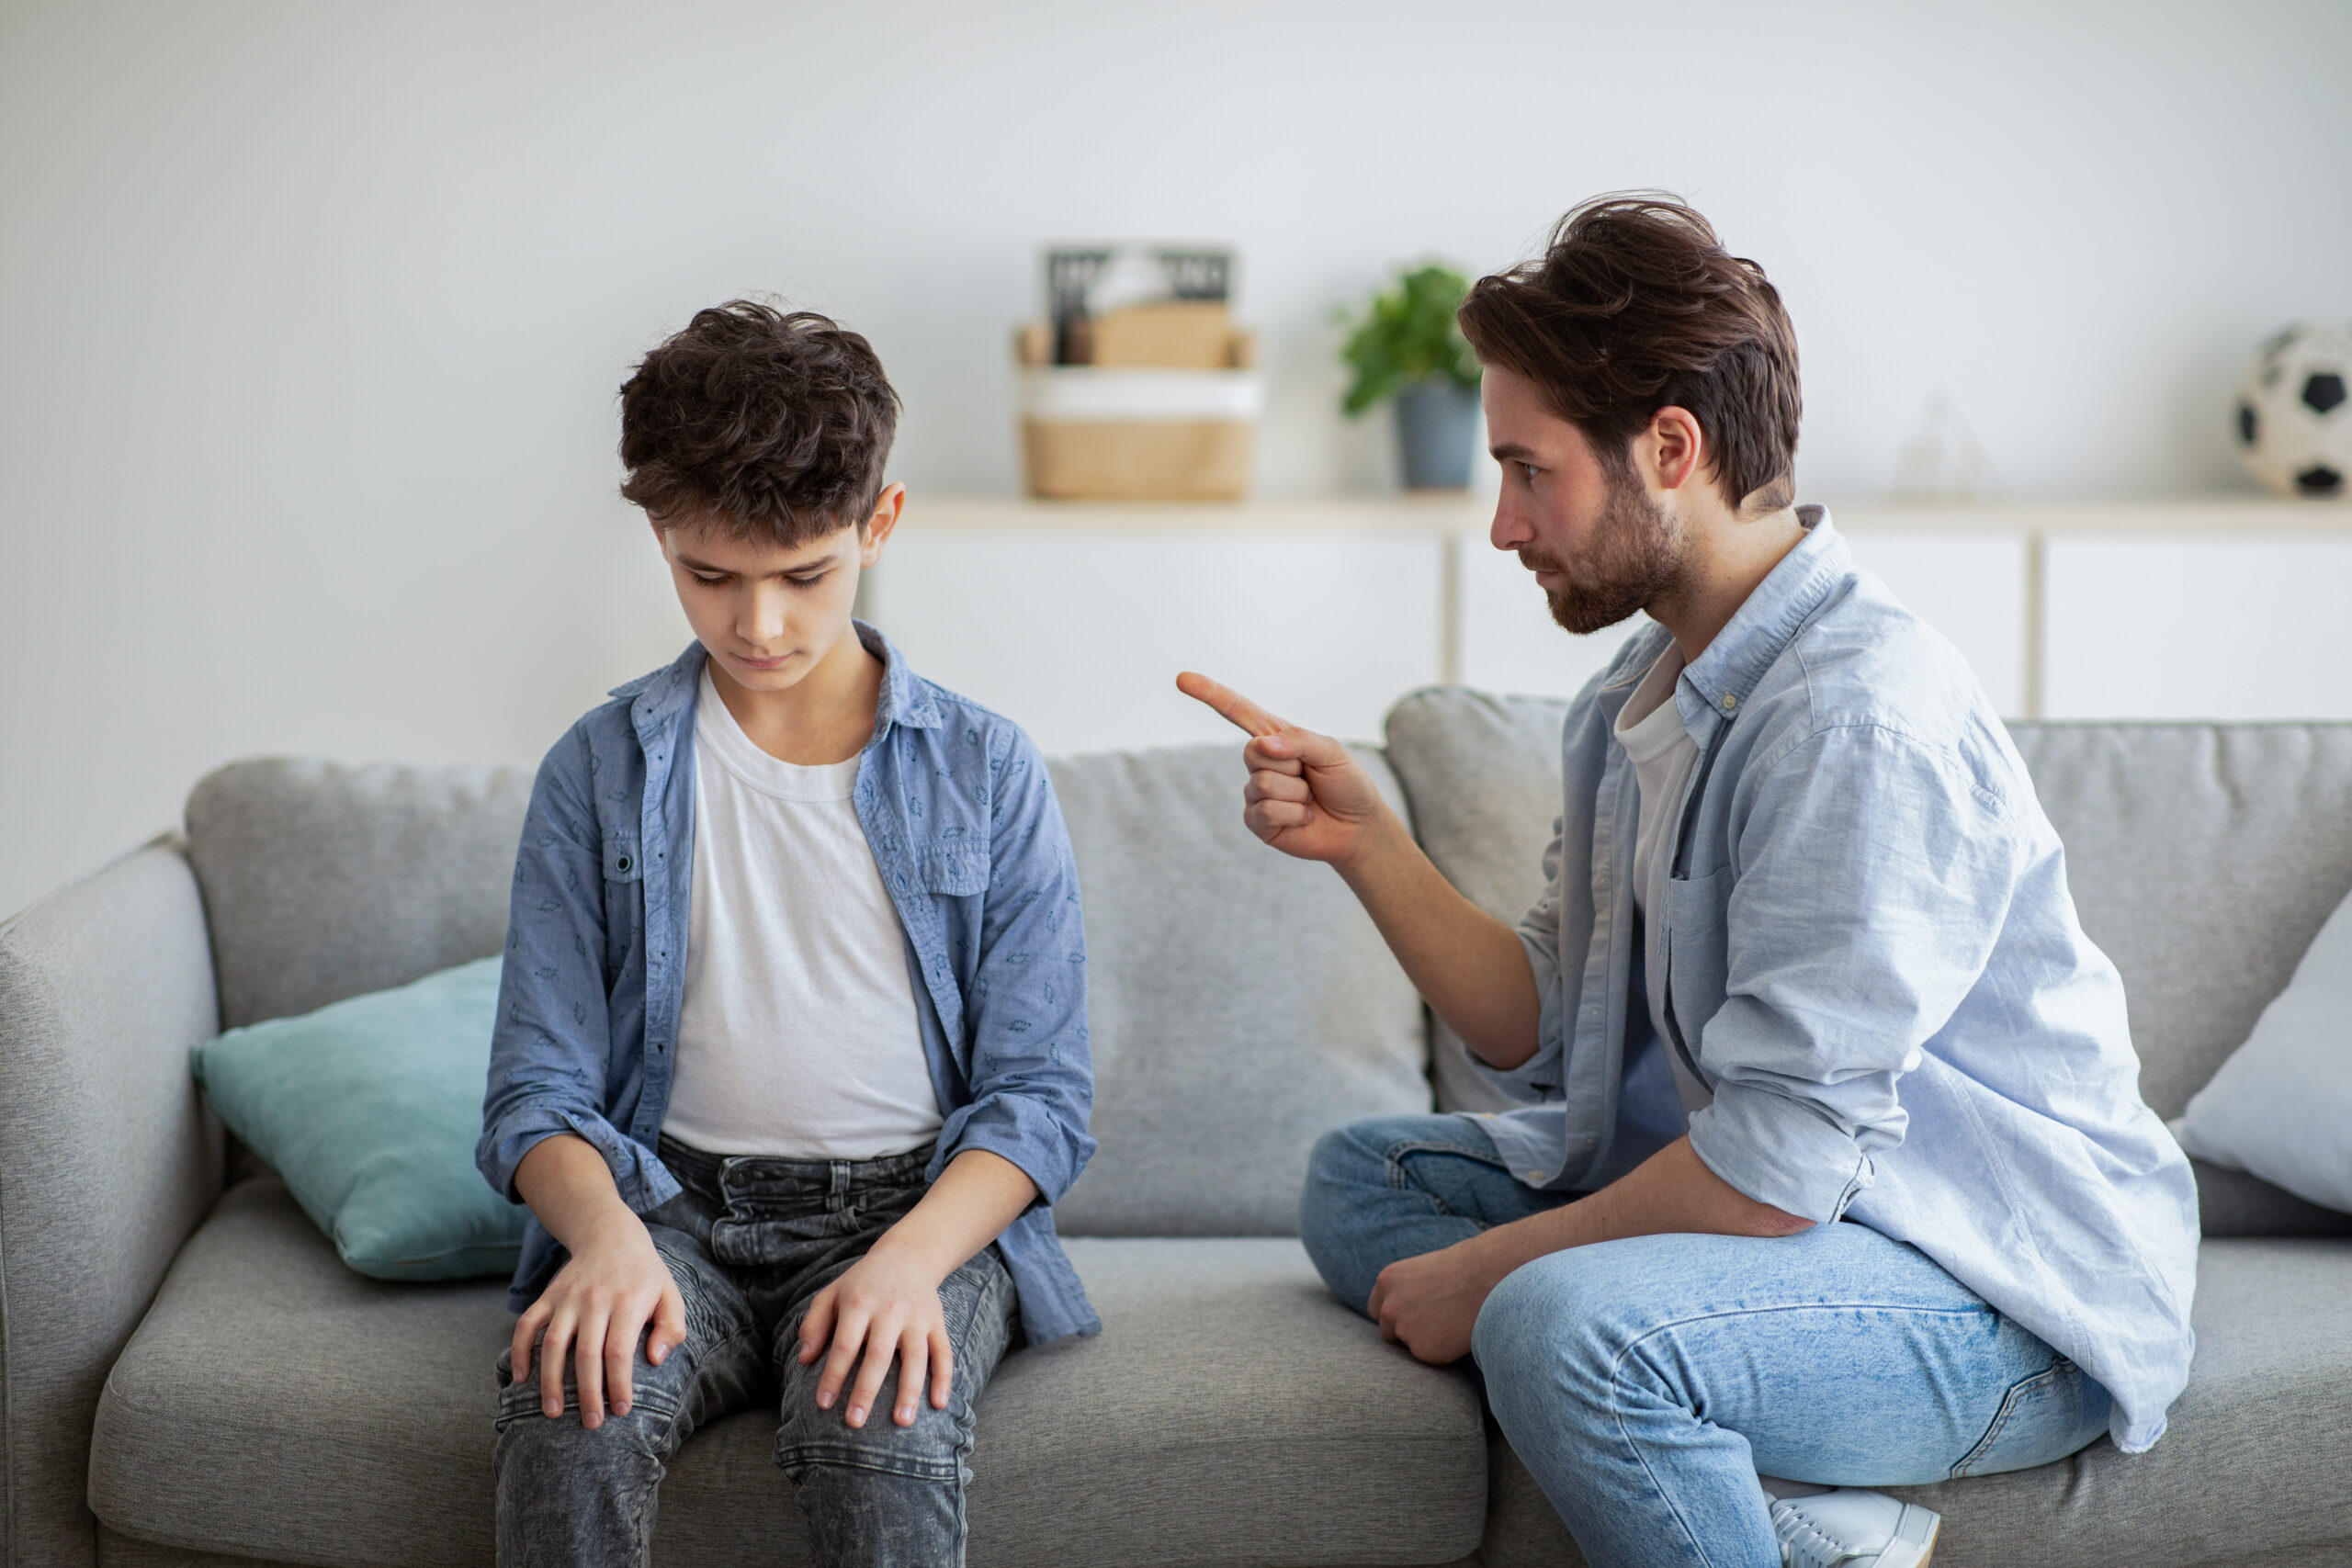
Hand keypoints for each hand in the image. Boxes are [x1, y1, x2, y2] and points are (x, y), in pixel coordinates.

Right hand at [511, 1211, 686, 1428]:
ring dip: (550, 1381)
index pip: (619, 1351)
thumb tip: (655, 1359)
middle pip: (586, 1354)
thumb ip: (672, 1328)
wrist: (611, 1235)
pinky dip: (520, 1351)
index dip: (618, 1384)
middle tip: (591, 1423)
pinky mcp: (548, 1296)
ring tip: (553, 1412)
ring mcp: (567, 1298)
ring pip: (553, 1344)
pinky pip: (526, 1324)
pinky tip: (521, 1378)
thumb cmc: (645, 1275)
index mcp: (628, 1301)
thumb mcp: (670, 1294)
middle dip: (587, 1394)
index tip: (621, 1410)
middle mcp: (595, 1299)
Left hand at [797, 1243, 953, 1429]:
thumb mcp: (831, 1293)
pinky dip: (944, 1378)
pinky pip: (944, 1352)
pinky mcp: (937, 1323)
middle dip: (866, 1390)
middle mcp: (890, 1310)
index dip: (833, 1375)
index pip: (844, 1345)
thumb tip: (804, 1361)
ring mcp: (917, 1317)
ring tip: (902, 1422)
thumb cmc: (862, 1283)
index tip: (823, 1404)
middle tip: (854, 1422)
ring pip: (916, 1357)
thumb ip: (814, 1325)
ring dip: (909, 1391)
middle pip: (878, 1355)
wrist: (908, 1255)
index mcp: (859, 1303)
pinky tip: (939, 1404)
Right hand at [1175, 672, 1392, 866]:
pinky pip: (1266, 811)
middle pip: (1252, 751)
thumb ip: (1299, 740)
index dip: (1211, 694)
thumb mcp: (1332, 751)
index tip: (1182, 679)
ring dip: (1297, 794)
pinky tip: (1304, 818)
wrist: (1358, 827)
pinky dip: (1294, 815)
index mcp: (1275, 737)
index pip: (1239, 712)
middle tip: (1309, 776)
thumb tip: (1263, 746)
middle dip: (1289, 764)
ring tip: (1309, 799)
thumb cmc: (1346, 783)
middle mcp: (1261, 763)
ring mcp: (1256, 793)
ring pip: (1263, 784)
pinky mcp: (1257, 821)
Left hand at [1367, 1237, 1503, 1364]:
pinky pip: (1429, 1357)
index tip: (1410, 1317)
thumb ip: (1406, 1291)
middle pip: (1388, 1332)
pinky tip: (1458, 1332)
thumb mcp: (1422, 1272)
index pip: (1377, 1310)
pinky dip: (1442, 1350)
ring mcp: (1403, 1330)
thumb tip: (1407, 1312)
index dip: (1394, 1316)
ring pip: (1408, 1347)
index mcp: (1386, 1282)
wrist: (1485, 1278)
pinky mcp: (1422, 1350)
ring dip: (1424, 1341)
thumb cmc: (1462, 1269)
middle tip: (1434, 1324)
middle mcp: (1388, 1307)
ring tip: (1451, 1323)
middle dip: (1406, 1332)